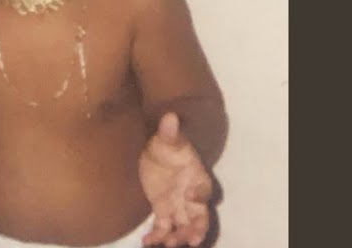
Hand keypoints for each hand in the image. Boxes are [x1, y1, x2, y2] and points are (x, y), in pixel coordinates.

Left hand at [139, 113, 213, 246]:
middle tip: (191, 240)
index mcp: (197, 176)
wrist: (155, 152)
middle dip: (197, 229)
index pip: (204, 188)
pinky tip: (147, 242)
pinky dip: (157, 237)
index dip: (200, 193)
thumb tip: (170, 116)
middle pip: (200, 217)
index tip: (191, 196)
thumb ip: (169, 131)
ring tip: (166, 244)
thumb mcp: (166, 136)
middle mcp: (191, 196)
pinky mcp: (163, 212)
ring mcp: (178, 206)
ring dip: (177, 238)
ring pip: (183, 227)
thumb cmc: (167, 143)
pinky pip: (163, 228)